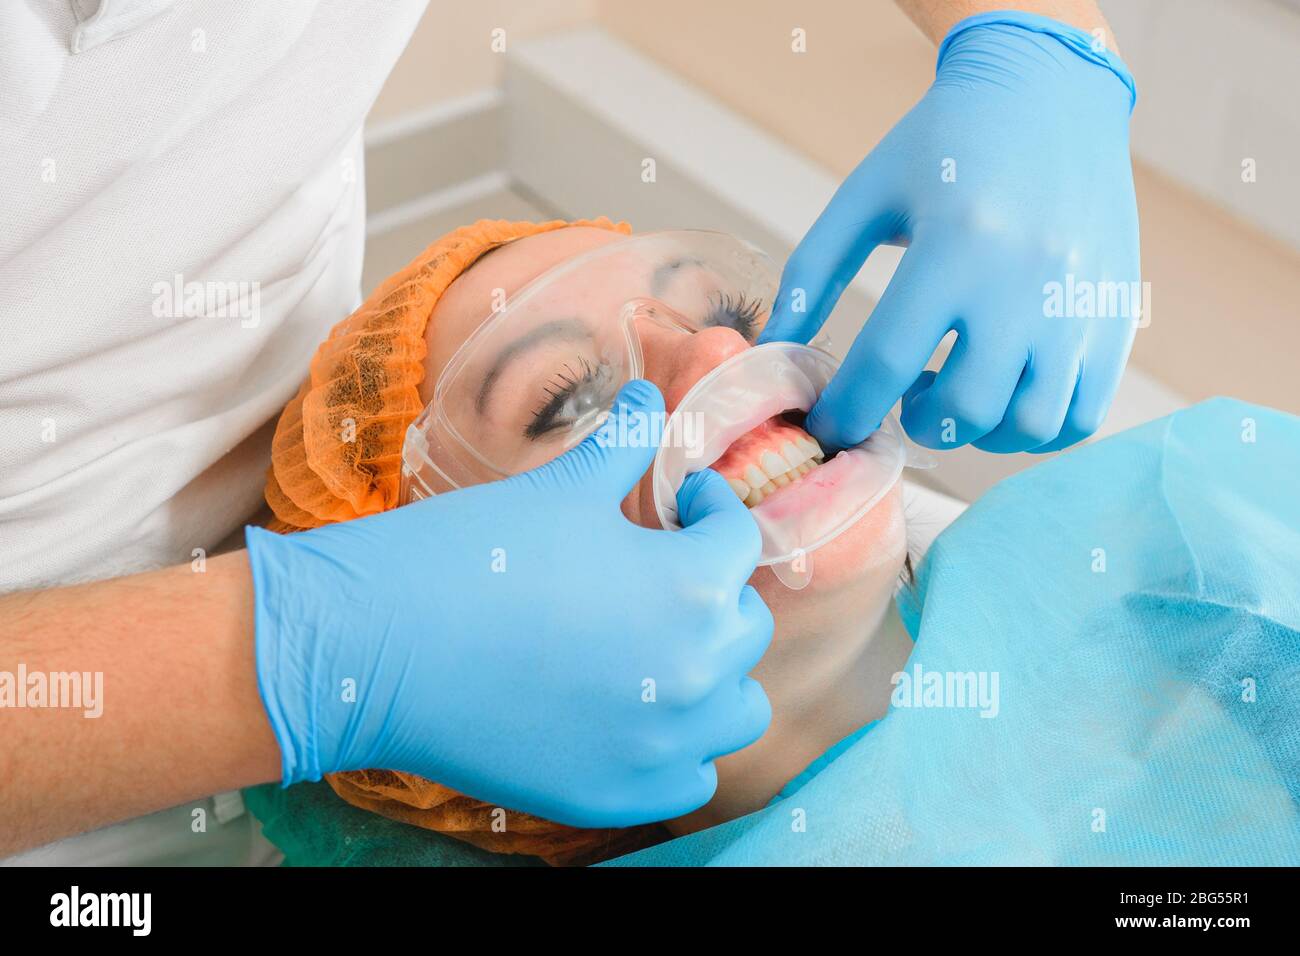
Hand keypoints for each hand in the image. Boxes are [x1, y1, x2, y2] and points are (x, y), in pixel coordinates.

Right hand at [245, 380, 771, 827]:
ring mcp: (661, 745)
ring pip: (736, 710)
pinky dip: (680, 746)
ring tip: (666, 649)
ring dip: (716, 674)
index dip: (711, 509)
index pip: (739, 539)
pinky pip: (691, 775)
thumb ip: (624, 441)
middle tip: (663, 573)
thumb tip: (650, 398)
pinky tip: (639, 715)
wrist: (377, 648)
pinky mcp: (620, 795)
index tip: (681, 503)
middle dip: (714, 590)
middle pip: (745, 626)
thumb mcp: (560, 486)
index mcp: (692, 585)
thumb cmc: (468, 555)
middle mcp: (696, 672)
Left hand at [761, 12, 1139, 453]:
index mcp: (955, 246)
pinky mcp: (1117, 316)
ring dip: (979, 432)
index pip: (886, 362)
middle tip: (905, 394)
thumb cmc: (944, 146)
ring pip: (1028, 426)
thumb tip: (773, 348)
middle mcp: (1026, 283)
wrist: (1051, 93)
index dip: (846, 411)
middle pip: (964, 410)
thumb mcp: (866, 195)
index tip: (829, 426)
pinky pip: (1082, 415)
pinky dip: (1037, 428)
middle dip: (918, 423)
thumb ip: (812, 272)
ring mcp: (1080, 304)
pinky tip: (1007, 390)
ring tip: (959, 387)